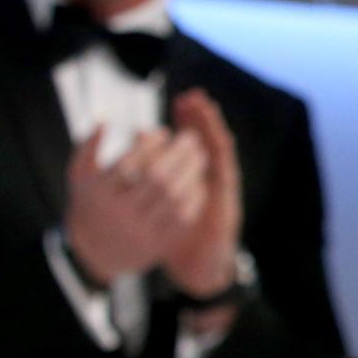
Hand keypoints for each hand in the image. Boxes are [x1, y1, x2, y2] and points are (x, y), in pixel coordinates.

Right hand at [63, 123, 206, 282]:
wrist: (93, 252)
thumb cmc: (91, 202)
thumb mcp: (79, 175)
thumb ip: (89, 145)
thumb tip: (105, 119)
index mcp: (98, 193)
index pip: (129, 163)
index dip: (149, 144)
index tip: (164, 132)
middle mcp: (118, 214)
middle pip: (157, 179)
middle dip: (179, 154)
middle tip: (192, 138)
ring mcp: (138, 231)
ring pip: (174, 198)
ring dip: (192, 173)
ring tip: (200, 156)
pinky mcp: (155, 245)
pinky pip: (182, 219)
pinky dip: (194, 198)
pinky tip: (198, 182)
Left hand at [159, 89, 243, 302]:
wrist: (200, 262)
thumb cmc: (177, 233)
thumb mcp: (159, 205)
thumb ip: (151, 183)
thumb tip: (131, 161)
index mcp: (194, 174)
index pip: (193, 138)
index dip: (189, 119)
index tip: (181, 101)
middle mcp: (210, 175)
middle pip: (207, 137)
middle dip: (200, 116)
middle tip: (192, 96)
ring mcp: (220, 184)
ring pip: (219, 147)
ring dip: (212, 127)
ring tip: (205, 107)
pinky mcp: (226, 196)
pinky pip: (225, 168)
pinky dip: (222, 151)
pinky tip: (218, 135)